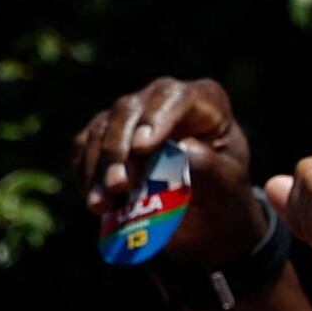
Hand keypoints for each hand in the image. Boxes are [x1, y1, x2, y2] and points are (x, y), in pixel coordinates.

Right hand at [69, 76, 264, 261]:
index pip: (174, 97)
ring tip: (101, 206)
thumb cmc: (222, 193)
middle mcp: (161, 100)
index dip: (156, 118)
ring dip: (97, 168)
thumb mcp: (228, 185)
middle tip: (118, 186)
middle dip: (118, 148)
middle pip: (128, 110)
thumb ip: (209, 166)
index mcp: (203, 102)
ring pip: (100, 129)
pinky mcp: (104, 136)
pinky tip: (96, 201)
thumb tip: (183, 149)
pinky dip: (85, 175)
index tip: (142, 148)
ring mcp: (130, 116)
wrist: (204, 213)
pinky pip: (83, 147)